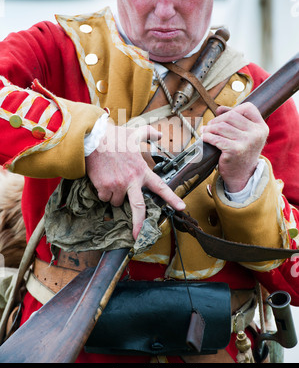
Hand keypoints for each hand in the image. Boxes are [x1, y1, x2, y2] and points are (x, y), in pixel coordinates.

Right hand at [86, 123, 185, 238]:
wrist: (94, 138)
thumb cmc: (114, 136)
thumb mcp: (134, 133)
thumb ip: (149, 134)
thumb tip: (160, 133)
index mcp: (142, 170)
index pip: (160, 187)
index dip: (172, 198)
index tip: (181, 207)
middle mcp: (131, 180)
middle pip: (138, 208)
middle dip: (139, 224)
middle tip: (139, 235)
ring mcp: (117, 185)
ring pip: (116, 202)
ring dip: (113, 196)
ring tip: (111, 180)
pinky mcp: (104, 187)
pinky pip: (104, 197)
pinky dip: (102, 192)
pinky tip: (101, 180)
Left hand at [200, 103, 268, 191]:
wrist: (242, 176)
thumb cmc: (242, 153)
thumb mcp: (246, 136)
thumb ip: (236, 120)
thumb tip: (219, 108)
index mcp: (261, 127)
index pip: (248, 108)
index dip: (233, 109)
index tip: (221, 116)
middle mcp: (256, 134)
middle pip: (231, 116)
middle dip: (217, 120)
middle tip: (209, 126)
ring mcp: (247, 142)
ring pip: (221, 126)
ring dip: (209, 128)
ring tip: (205, 132)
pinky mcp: (235, 150)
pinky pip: (216, 138)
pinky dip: (207, 137)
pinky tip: (204, 138)